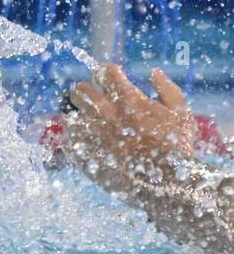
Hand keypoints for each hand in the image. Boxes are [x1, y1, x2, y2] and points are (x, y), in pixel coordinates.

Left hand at [65, 64, 194, 196]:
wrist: (166, 182)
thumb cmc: (178, 146)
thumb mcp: (181, 113)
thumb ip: (167, 89)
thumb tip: (154, 72)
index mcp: (129, 99)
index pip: (105, 72)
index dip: (106, 71)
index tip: (110, 76)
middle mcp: (107, 113)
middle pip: (82, 90)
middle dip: (87, 89)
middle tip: (96, 96)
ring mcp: (93, 133)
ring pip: (73, 113)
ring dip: (82, 114)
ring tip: (92, 119)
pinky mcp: (86, 151)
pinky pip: (71, 137)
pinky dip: (78, 135)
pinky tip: (89, 138)